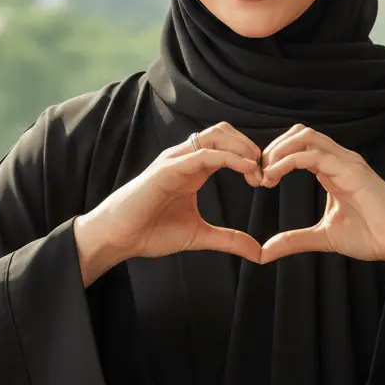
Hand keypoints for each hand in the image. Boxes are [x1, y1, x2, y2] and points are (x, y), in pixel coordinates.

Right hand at [75, 122, 263, 277]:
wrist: (117, 237)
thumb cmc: (150, 232)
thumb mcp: (199, 235)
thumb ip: (229, 239)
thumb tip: (259, 252)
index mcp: (193, 168)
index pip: (228, 146)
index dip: (251, 158)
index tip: (267, 180)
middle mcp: (185, 158)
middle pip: (225, 132)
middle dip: (250, 146)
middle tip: (266, 172)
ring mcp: (176, 160)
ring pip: (216, 136)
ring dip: (243, 148)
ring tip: (258, 170)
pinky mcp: (167, 168)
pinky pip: (203, 154)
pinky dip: (229, 158)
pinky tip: (246, 170)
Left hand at [257, 125, 384, 279]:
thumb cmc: (372, 236)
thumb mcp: (324, 237)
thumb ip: (294, 240)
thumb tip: (264, 252)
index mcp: (332, 169)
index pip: (298, 146)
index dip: (274, 157)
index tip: (259, 180)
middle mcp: (339, 160)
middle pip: (299, 133)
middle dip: (272, 148)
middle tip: (257, 174)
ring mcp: (347, 162)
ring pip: (305, 136)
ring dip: (278, 151)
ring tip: (264, 174)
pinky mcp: (353, 170)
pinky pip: (314, 154)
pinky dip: (288, 161)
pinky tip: (274, 176)